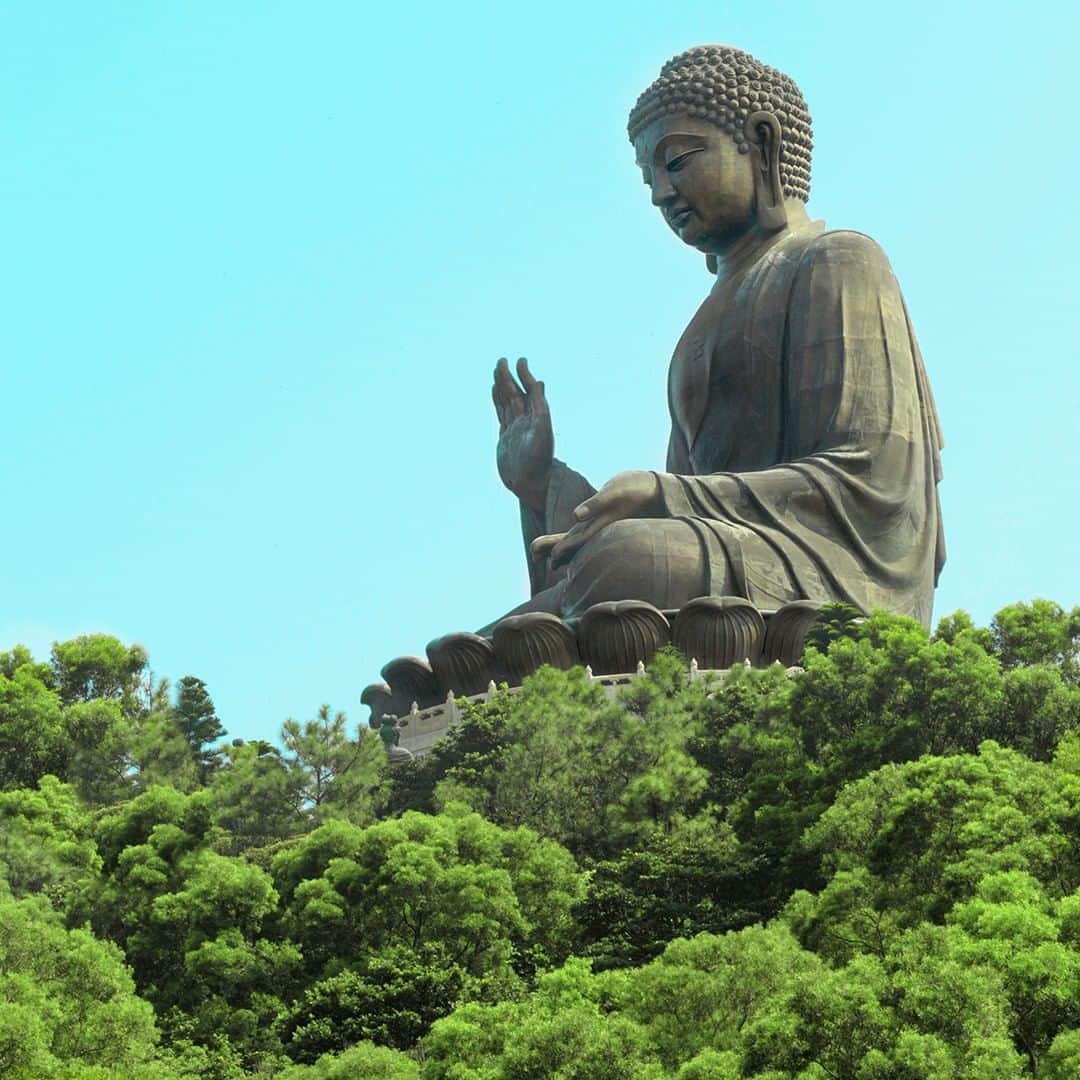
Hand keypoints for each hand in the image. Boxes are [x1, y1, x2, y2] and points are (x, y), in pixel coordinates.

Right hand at [493, 357, 553, 512]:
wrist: (530, 485)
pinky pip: (501, 414)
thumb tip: (539, 382)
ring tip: (497, 371)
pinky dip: (497, 401)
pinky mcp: (506, 437)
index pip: (529, 391)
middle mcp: (526, 420)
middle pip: (515, 393)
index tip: (520, 360)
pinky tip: (494, 392)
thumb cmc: (539, 462)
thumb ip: (539, 406)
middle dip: (508, 377)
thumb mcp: (541, 430)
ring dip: (502, 386)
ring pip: (507, 402)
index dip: (524, 375)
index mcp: (537, 417)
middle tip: (501, 361)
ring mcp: (515, 428)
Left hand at [530, 470, 660, 568]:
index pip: (571, 543)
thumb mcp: (614, 493)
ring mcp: (602, 525)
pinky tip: (567, 535)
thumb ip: (595, 505)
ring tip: (540, 550)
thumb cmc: (635, 489)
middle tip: (533, 553)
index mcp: (596, 528)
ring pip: (577, 538)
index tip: (535, 552)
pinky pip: (586, 529)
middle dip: (551, 549)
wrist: (657, 489)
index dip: (554, 550)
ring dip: (560, 544)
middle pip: (571, 543)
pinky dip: (573, 534)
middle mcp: (597, 530)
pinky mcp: (605, 518)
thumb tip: (575, 516)